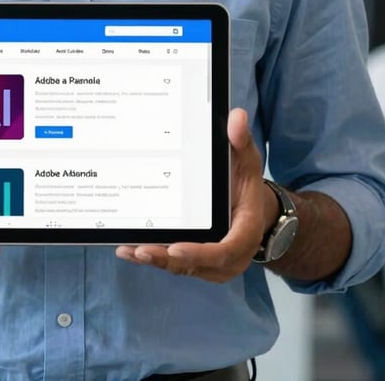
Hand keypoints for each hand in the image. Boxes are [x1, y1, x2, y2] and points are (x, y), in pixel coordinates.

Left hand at [115, 108, 266, 282]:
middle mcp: (230, 256)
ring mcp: (213, 264)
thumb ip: (241, 141)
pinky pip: (177, 264)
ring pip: (183, 268)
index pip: (223, 250)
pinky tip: (130, 250)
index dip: (199, 253)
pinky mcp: (198, 263)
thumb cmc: (246, 185)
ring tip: (129, 250)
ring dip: (156, 261)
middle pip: (196, 264)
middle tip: (140, 250)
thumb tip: (235, 117)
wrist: (255, 211)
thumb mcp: (247, 161)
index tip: (175, 248)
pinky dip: (155, 258)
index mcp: (244, 233)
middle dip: (167, 259)